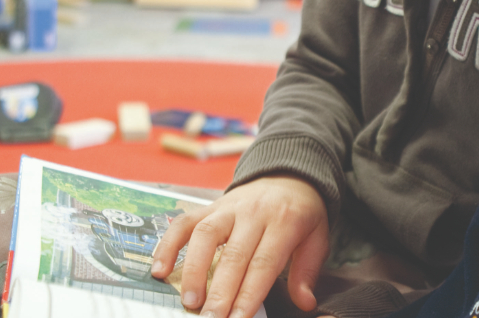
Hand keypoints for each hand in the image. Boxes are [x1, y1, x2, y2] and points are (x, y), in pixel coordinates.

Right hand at [151, 175, 329, 317]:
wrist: (288, 175)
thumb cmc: (301, 213)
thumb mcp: (317, 237)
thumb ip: (307, 271)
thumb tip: (305, 302)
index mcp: (284, 221)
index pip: (264, 262)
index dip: (249, 294)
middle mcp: (254, 212)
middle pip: (234, 255)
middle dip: (220, 292)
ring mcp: (228, 206)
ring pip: (205, 235)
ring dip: (195, 270)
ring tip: (189, 301)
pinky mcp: (209, 205)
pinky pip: (184, 222)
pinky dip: (168, 244)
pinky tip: (160, 270)